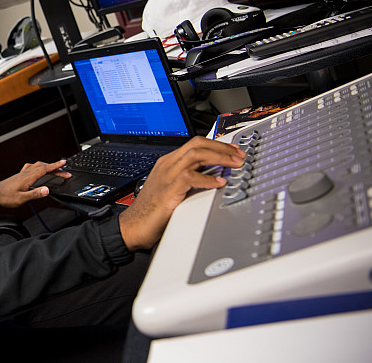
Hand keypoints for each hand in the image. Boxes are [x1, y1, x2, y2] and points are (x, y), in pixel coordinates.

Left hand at [0, 160, 70, 208]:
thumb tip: (47, 190)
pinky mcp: (19, 176)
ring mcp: (22, 174)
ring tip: (54, 168)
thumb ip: (35, 194)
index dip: (55, 166)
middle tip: (64, 170)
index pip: (45, 169)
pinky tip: (37, 170)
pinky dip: (38, 166)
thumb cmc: (6, 197)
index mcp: (28, 178)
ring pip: (37, 165)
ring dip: (47, 165)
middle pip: (43, 166)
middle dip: (54, 167)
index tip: (63, 163)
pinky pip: (31, 167)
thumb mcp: (22, 199)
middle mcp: (26, 173)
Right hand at [119, 137, 245, 250]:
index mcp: (168, 163)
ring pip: (195, 154)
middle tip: (239, 155)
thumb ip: (190, 179)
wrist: (132, 226)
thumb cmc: (152, 212)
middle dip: (222, 147)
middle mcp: (167, 165)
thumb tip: (214, 176)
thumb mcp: (174, 189)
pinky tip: (218, 183)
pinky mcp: (168, 190)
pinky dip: (207, 178)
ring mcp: (166, 176)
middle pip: (197, 144)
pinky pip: (190, 177)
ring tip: (234, 164)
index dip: (217, 145)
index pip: (195, 144)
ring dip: (219, 157)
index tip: (233, 152)